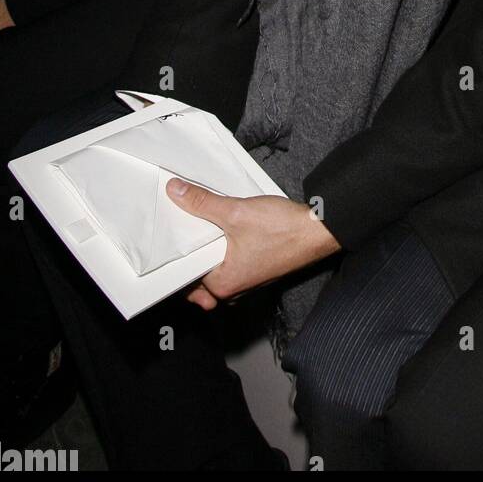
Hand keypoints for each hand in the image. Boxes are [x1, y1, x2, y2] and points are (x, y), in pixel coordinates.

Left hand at [166, 180, 340, 309]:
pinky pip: (229, 266)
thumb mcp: (236, 212)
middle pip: (197, 280)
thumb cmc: (283, 230)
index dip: (173, 260)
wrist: (318, 230)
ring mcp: (247, 281)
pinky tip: (222, 231)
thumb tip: (176, 192)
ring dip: (206, 256)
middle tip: (178, 237)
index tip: (164, 241)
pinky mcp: (257, 269)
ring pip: (214, 273)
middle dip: (188, 261)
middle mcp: (234, 289)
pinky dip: (221, 253)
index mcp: (223, 285)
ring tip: (198, 230)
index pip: (184, 280)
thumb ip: (202, 203)